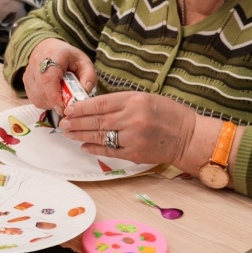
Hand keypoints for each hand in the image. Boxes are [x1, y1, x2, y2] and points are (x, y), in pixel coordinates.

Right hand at [22, 38, 97, 115]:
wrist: (49, 47)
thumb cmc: (68, 57)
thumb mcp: (84, 62)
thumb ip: (89, 77)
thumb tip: (84, 94)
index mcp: (54, 56)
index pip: (49, 79)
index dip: (54, 96)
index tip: (63, 108)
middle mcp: (37, 64)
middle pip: (42, 91)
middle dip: (55, 103)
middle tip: (66, 104)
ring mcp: (29, 73)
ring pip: (36, 97)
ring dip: (50, 103)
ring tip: (60, 97)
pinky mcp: (25, 81)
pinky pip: (33, 98)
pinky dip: (44, 102)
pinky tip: (52, 96)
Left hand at [59, 91, 195, 165]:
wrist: (188, 137)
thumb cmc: (170, 114)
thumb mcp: (147, 98)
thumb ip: (123, 102)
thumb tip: (96, 106)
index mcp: (135, 100)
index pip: (100, 103)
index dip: (82, 106)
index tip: (70, 108)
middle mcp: (132, 118)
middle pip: (96, 120)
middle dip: (76, 121)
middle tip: (63, 122)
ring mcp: (133, 138)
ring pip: (100, 136)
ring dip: (81, 135)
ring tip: (68, 133)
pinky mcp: (134, 154)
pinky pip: (109, 151)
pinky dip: (94, 148)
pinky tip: (84, 145)